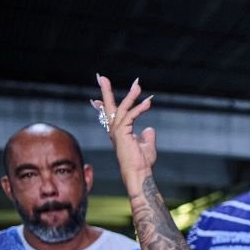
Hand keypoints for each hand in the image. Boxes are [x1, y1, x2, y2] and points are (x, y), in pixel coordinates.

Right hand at [94, 75, 155, 190]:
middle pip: (108, 107)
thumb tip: (149, 128)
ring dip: (130, 95)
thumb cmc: (142, 163)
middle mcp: (115, 130)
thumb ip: (148, 136)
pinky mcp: (123, 134)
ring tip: (137, 84)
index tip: (100, 91)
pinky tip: (148, 103)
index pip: (110, 113)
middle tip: (101, 76)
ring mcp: (117, 132)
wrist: (139, 173)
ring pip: (121, 108)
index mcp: (118, 132)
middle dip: (105, 91)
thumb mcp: (147, 145)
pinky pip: (131, 116)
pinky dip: (140, 108)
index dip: (104, 102)